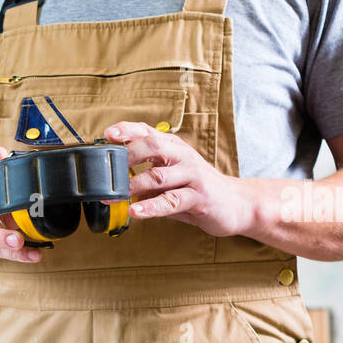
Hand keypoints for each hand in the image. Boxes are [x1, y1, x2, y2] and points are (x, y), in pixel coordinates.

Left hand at [104, 122, 258, 237]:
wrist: (236, 203)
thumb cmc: (196, 188)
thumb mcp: (170, 176)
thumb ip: (145, 174)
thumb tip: (112, 179)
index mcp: (173, 147)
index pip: (147, 131)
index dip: (126, 130)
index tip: (107, 135)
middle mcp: (182, 156)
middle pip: (152, 146)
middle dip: (126, 156)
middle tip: (106, 170)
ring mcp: (192, 175)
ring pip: (158, 176)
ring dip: (132, 186)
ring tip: (112, 196)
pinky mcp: (199, 197)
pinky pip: (171, 201)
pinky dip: (151, 207)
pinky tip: (135, 211)